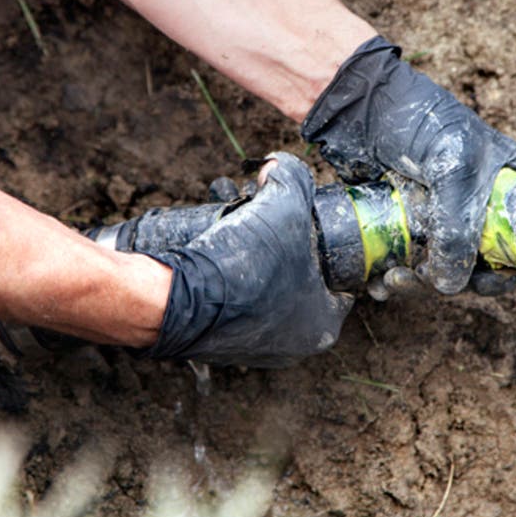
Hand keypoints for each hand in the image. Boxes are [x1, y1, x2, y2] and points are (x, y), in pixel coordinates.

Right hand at [142, 153, 352, 366]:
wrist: (175, 300)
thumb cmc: (242, 266)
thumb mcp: (284, 206)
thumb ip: (293, 178)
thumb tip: (279, 166)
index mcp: (322, 324)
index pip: (339, 284)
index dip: (327, 250)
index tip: (310, 230)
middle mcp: (292, 345)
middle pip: (300, 285)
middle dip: (286, 252)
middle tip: (269, 228)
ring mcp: (254, 350)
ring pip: (265, 294)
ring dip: (255, 266)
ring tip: (240, 236)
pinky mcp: (219, 345)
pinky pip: (234, 306)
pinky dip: (229, 283)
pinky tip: (219, 259)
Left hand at [301, 36, 515, 294]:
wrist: (359, 102)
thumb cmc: (418, 121)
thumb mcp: (453, 168)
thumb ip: (458, 227)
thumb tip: (450, 286)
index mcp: (503, 188)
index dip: (504, 272)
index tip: (479, 284)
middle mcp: (474, 206)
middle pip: (474, 265)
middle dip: (447, 280)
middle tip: (417, 278)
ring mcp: (436, 216)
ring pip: (436, 269)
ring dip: (415, 283)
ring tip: (388, 281)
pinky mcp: (401, 223)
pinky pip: (405, 262)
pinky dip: (392, 278)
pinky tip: (376, 282)